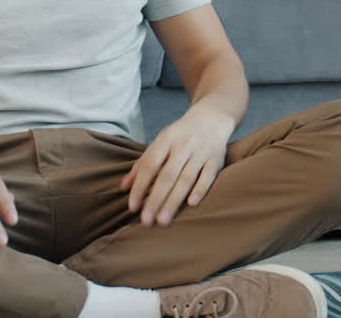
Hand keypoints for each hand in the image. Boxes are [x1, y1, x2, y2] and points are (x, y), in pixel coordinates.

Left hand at [120, 103, 234, 226]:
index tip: (132, 207)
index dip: (140, 187)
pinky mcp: (217, 159)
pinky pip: (208, 176)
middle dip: (155, 200)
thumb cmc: (181, 135)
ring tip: (163, 221)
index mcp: (166, 139)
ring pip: (186, 179)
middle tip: (146, 221)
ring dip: (174, 201)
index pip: (149, 165)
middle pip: (167, 176)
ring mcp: (201, 151)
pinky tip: (192, 205)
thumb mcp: (160, 142)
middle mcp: (184, 145)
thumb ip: (142, 164)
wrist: (212, 117)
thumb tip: (123, 187)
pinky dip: (200, 189)